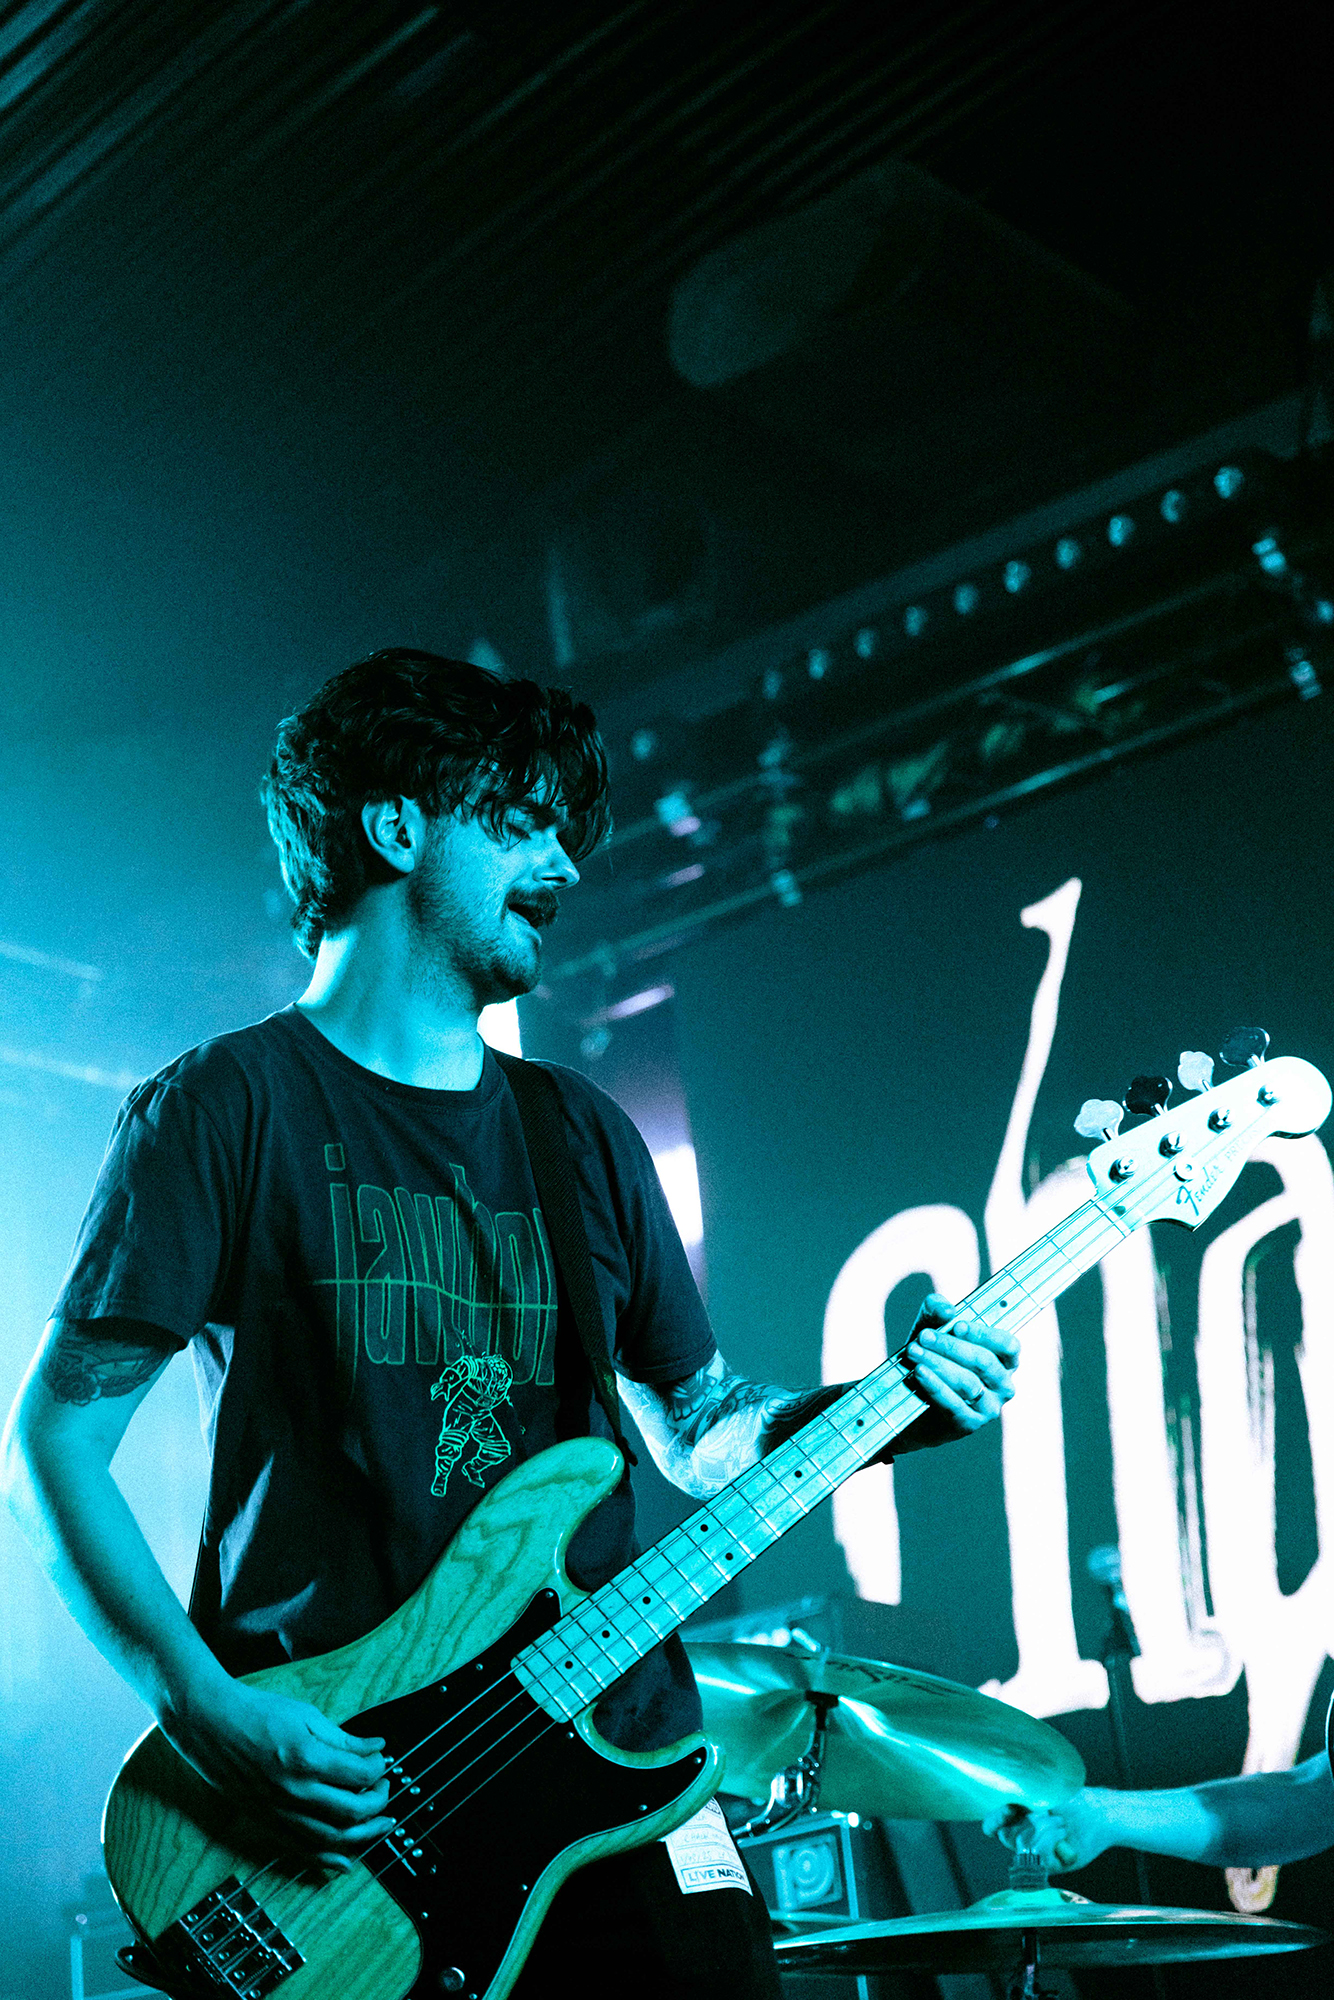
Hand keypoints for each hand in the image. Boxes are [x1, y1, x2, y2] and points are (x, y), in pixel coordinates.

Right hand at [162, 1678, 395, 1869]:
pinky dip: (327, 1860)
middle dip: (378, 1802)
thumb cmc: (258, 1712)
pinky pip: (301, 1850)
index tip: (382, 1761)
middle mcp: (294, 1790)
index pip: (359, 1775)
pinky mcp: (266, 1821)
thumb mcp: (306, 1715)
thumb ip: (344, 1738)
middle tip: (384, 1789)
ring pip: (331, 1838)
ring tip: (381, 1823)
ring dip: (363, 1835)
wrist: (211, 1725)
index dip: (379, 1769)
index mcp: (307, 1758)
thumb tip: (376, 1748)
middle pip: (351, 1811)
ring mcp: (279, 1810)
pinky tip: (347, 1860)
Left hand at [896, 1293, 1017, 1449]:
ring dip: (938, 1364)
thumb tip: (947, 1309)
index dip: (984, 1334)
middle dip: (951, 1346)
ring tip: (914, 1351)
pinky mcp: (968, 1424)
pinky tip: (919, 1372)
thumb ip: (937, 1311)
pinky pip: (954, 1404)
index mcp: (1004, 1360)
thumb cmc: (931, 1358)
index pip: (1008, 1346)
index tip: (957, 1325)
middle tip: (924, 1336)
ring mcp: (988, 1408)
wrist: (911, 1401)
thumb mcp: (932, 1328)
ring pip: (968, 1383)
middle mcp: (1003, 1385)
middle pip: (984, 1362)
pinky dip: (935, 1386)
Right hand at [983, 1791, 1115, 1872]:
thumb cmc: (1073, 1799)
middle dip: (1028, 1820)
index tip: (1007, 1810)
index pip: (994, 1825)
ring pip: (1023, 1844)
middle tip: (1049, 1812)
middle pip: (1007, 1835)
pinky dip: (1051, 1840)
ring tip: (1062, 1824)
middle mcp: (1026, 1837)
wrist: (1099, 1813)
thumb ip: (1019, 1797)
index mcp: (1019, 1818)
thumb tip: (1004, 1804)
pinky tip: (1064, 1836)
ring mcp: (1038, 1853)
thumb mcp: (1042, 1793)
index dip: (994, 1821)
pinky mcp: (1051, 1865)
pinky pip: (1038, 1855)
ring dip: (1043, 1828)